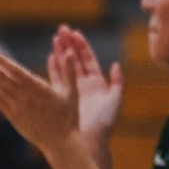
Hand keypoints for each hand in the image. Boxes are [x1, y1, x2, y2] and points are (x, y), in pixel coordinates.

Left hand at [0, 47, 80, 152]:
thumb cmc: (68, 118)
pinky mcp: (12, 116)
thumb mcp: (72, 93)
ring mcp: (17, 108)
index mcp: (40, 91)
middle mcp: (25, 99)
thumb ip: (69, 71)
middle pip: (1, 79)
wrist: (60, 144)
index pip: (18, 73)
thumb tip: (68, 52)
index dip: (3, 62)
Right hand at [50, 26, 123, 144]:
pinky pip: (57, 79)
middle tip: (61, 28)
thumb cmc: (104, 122)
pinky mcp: (64, 97)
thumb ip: (118, 83)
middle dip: (69, 44)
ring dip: (60, 52)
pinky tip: (50, 57)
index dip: (82, 46)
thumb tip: (116, 65)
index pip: (88, 59)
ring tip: (54, 38)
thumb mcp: (114, 101)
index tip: (75, 32)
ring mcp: (74, 90)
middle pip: (76, 59)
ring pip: (66, 67)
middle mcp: (85, 84)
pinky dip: (54, 68)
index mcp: (97, 82)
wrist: (90, 140)